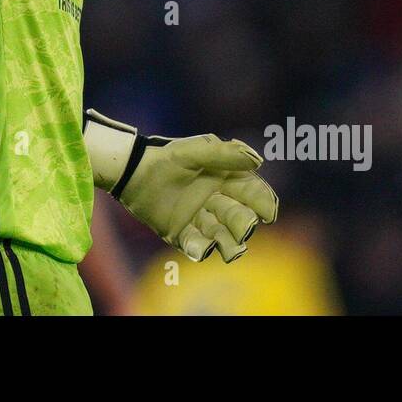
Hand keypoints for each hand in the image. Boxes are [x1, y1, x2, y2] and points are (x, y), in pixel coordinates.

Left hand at [85, 110, 278, 261]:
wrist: (133, 170)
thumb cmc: (166, 157)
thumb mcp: (195, 151)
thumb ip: (223, 154)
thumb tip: (257, 161)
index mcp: (227, 180)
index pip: (252, 193)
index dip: (263, 202)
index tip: (268, 212)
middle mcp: (217, 202)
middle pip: (239, 218)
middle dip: (244, 223)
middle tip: (245, 227)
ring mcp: (200, 220)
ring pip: (222, 236)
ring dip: (229, 244)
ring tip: (232, 250)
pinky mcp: (181, 234)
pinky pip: (195, 245)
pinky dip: (199, 247)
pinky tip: (201, 247)